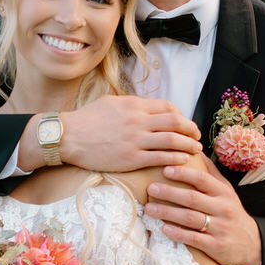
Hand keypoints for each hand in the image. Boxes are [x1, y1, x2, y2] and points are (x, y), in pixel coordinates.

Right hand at [19, 95, 200, 172]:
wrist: (68, 136)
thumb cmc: (86, 119)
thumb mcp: (110, 102)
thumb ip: (130, 104)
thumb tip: (144, 107)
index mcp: (134, 105)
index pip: (168, 107)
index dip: (180, 115)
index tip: (184, 123)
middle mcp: (138, 120)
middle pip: (176, 123)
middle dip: (191, 130)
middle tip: (197, 136)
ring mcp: (136, 140)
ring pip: (173, 141)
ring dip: (189, 146)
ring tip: (195, 150)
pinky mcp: (131, 158)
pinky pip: (160, 158)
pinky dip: (175, 159)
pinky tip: (182, 161)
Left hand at [144, 155, 261, 264]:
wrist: (251, 242)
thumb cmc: (232, 212)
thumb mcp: (227, 191)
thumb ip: (211, 173)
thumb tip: (196, 151)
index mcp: (223, 192)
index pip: (202, 179)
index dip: (184, 173)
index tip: (165, 169)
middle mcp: (222, 208)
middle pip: (193, 198)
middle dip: (169, 193)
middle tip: (150, 188)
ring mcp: (219, 228)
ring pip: (190, 218)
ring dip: (168, 213)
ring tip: (149, 209)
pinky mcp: (215, 245)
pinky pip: (194, 238)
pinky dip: (178, 233)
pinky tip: (163, 229)